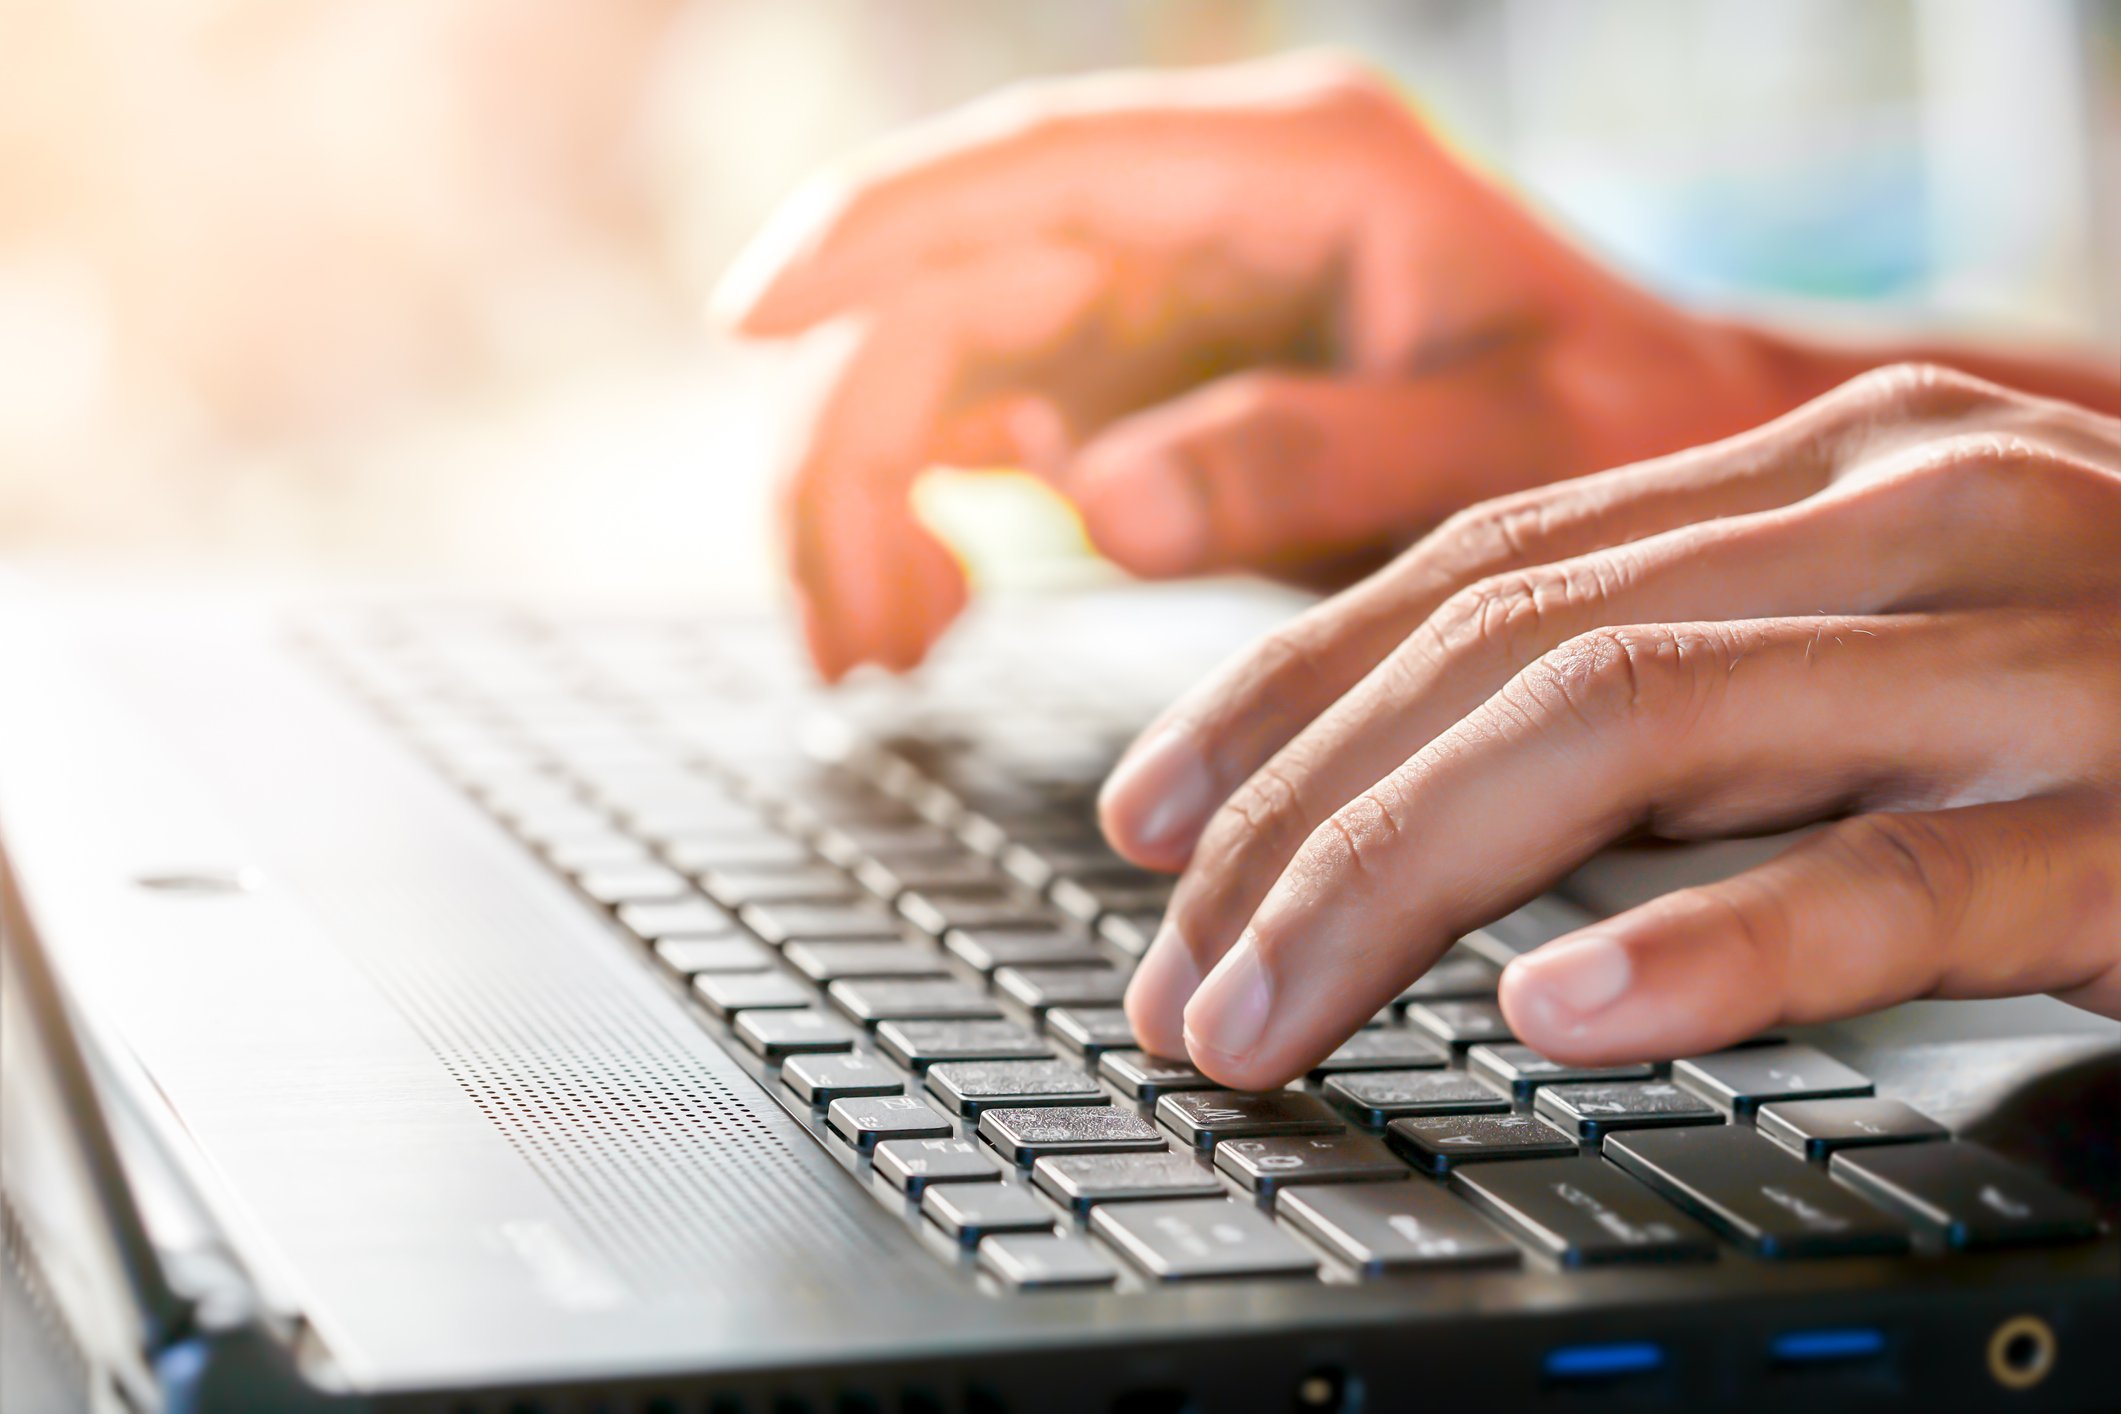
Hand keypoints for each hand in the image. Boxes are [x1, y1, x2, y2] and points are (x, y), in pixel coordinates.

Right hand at [715, 53, 1838, 677]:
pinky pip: (988, 434)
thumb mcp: (1510, 445)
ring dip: (874, 503)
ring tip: (878, 654)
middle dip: (862, 455)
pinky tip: (927, 619)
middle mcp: (1204, 212)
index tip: (751, 318)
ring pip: (944, 368)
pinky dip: (932, 524)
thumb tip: (1093, 502)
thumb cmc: (1639, 425)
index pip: (1033, 170)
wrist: (1690, 451)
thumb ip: (1317, 459)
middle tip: (860, 637)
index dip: (873, 232)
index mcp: (1294, 168)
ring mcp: (1166, 294)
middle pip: (952, 291)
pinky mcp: (1148, 379)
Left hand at [1100, 364, 2120, 1085]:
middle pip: (1510, 646)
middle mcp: (1902, 518)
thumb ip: (1685, 693)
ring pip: (1641, 729)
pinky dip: (1718, 945)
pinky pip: (1904, 874)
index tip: (1146, 816)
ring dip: (1408, 883)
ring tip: (1271, 1011)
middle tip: (1175, 971)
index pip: (1476, 563)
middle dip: (1299, 816)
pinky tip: (1568, 1014)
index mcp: (1817, 475)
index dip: (1278, 690)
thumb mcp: (1866, 657)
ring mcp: (2030, 652)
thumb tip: (1437, 800)